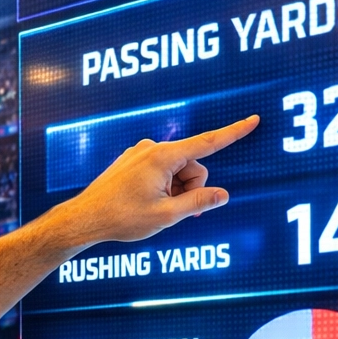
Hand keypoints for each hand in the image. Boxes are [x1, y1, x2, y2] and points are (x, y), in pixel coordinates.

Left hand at [60, 116, 257, 243]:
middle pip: (192, 166)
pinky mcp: (132, 161)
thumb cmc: (122, 218)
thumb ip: (199, 203)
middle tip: (172, 210)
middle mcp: (151, 148)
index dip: (233, 133)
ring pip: (176, 171)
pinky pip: (160, 172)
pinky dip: (162, 188)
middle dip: (190, 189)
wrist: (84, 218)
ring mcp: (140, 153)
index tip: (254, 119)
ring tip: (155, 208)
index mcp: (162, 157)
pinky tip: (145, 203)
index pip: (207, 143)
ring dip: (175, 191)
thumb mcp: (167, 215)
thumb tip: (224, 194)